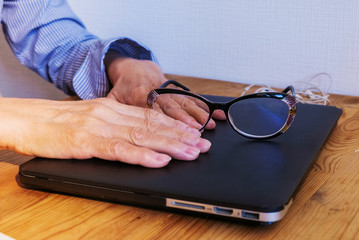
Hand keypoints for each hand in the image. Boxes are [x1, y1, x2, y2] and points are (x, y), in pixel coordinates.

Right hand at [0, 98, 210, 167]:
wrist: (28, 119)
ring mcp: (101, 127)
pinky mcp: (88, 142)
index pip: (151, 116)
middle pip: (153, 125)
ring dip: (170, 145)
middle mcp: (111, 114)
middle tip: (202, 144)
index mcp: (113, 109)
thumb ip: (116, 124)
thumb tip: (140, 135)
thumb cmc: (59, 122)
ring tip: (191, 152)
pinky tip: (160, 160)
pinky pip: (121, 149)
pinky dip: (143, 156)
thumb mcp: (93, 118)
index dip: (175, 125)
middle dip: (181, 136)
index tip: (194, 133)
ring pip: (142, 136)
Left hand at [104, 51, 224, 128]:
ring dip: (198, 115)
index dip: (164, 124)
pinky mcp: (176, 90)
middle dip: (187, 123)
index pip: (152, 112)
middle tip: (199, 135)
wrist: (133, 67)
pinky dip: (204, 106)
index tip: (174, 134)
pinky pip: (192, 98)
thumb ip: (114, 113)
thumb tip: (111, 130)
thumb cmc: (123, 87)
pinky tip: (217, 113)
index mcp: (138, 95)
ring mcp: (168, 90)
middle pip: (173, 109)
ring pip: (185, 103)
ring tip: (210, 125)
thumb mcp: (112, 98)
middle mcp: (156, 92)